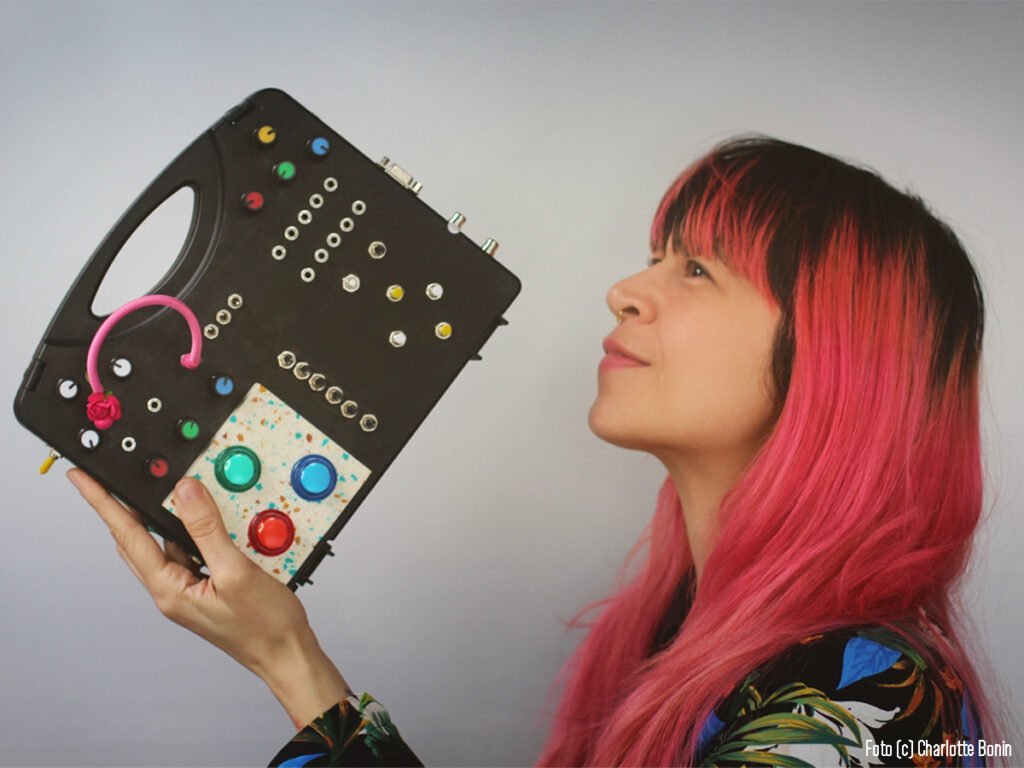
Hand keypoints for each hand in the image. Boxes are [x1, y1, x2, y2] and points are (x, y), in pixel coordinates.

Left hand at [69, 469, 351, 727]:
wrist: (287, 652)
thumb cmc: (264, 626)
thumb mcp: (236, 571)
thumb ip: (207, 530)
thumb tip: (185, 494)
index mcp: (169, 590)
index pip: (128, 536)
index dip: (102, 504)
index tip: (82, 479)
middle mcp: (172, 590)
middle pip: (138, 539)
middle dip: (124, 508)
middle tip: (114, 479)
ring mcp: (189, 589)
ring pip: (168, 542)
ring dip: (171, 517)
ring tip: (183, 494)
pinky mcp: (208, 585)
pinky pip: (192, 549)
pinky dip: (197, 529)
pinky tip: (213, 519)